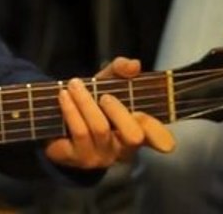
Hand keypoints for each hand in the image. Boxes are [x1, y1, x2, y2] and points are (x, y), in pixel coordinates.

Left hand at [43, 57, 174, 169]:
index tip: (166, 143)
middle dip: (119, 112)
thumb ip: (120, 70)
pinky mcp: (79, 158)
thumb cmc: (91, 103)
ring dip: (86, 103)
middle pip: (133, 136)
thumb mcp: (106, 83)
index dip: (161, 136)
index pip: (154, 136)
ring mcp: (101, 156)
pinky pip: (79, 133)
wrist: (56, 122)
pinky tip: (64, 97)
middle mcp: (122, 148)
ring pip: (101, 129)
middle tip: (104, 96)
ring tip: (74, 85)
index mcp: (136, 131)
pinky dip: (71, 111)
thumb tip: (134, 65)